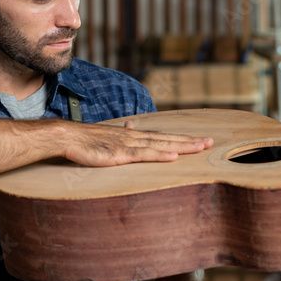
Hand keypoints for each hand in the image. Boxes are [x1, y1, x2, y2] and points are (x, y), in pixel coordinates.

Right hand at [59, 121, 212, 166]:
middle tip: (210, 142)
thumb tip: (131, 124)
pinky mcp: (120, 154)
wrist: (69, 137)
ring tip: (200, 147)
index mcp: (133, 135)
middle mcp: (135, 137)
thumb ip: (122, 133)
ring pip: (161, 145)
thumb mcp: (109, 136)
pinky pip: (144, 155)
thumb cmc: (86, 139)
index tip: (199, 139)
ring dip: (181, 146)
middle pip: (168, 139)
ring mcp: (129, 145)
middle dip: (190, 141)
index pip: (162, 136)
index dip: (181, 138)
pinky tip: (173, 156)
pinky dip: (160, 155)